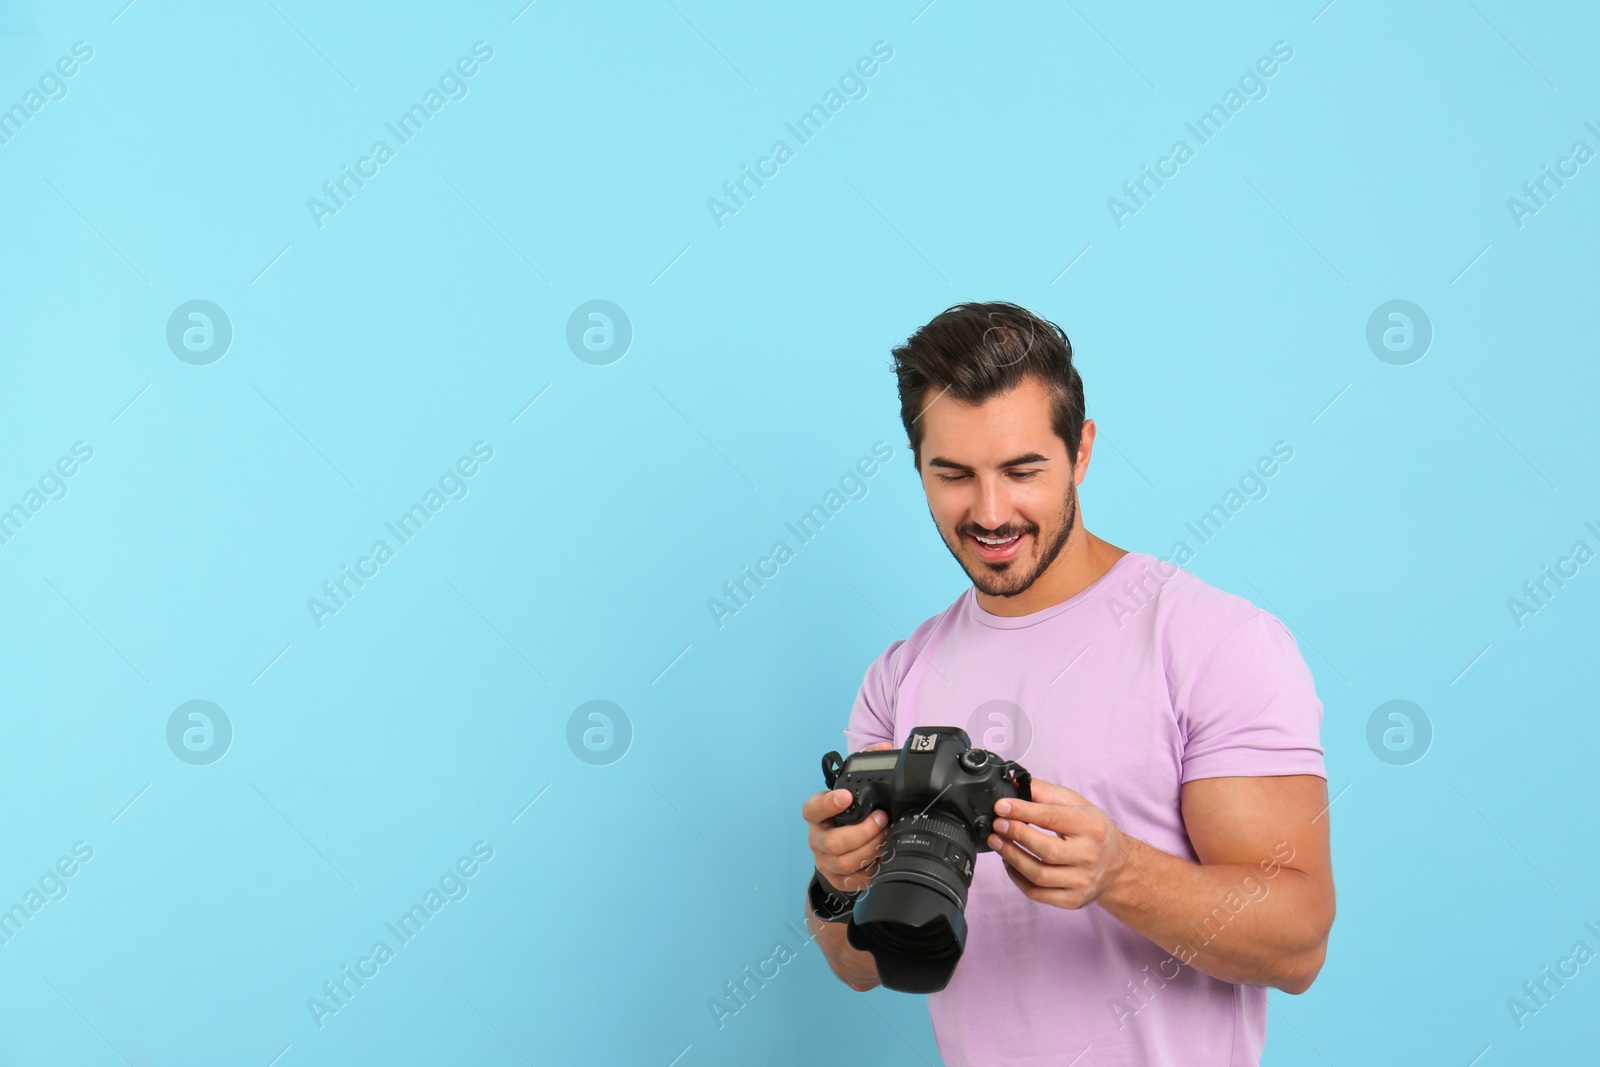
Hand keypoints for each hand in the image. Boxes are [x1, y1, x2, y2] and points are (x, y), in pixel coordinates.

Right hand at [802, 742, 894, 892]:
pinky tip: (883, 856)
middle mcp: (818, 839)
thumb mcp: (852, 791)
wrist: (841, 849)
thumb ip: (865, 765)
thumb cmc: (847, 816)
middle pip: (833, 842)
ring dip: (870, 850)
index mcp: (817, 815)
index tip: (846, 796)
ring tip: (887, 837)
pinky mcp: (838, 880)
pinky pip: (855, 879)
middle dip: (861, 832)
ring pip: (844, 862)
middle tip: (882, 820)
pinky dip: (872, 869)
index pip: (813, 809)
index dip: (828, 803)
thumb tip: (882, 749)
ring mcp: (826, 861)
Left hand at [986, 778, 1126, 909]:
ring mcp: (1082, 882)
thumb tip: (1016, 785)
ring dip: (1011, 857)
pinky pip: (1036, 893)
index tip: (1001, 806)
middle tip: (997, 825)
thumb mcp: (1078, 805)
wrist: (1117, 866)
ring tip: (997, 842)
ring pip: (1038, 875)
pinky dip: (1016, 878)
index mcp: (1092, 828)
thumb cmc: (1093, 831)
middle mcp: (1089, 857)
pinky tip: (1009, 862)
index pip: (1052, 818)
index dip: (1022, 811)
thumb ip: (1046, 793)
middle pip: (1045, 850)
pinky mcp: (1072, 900)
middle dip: (1015, 835)